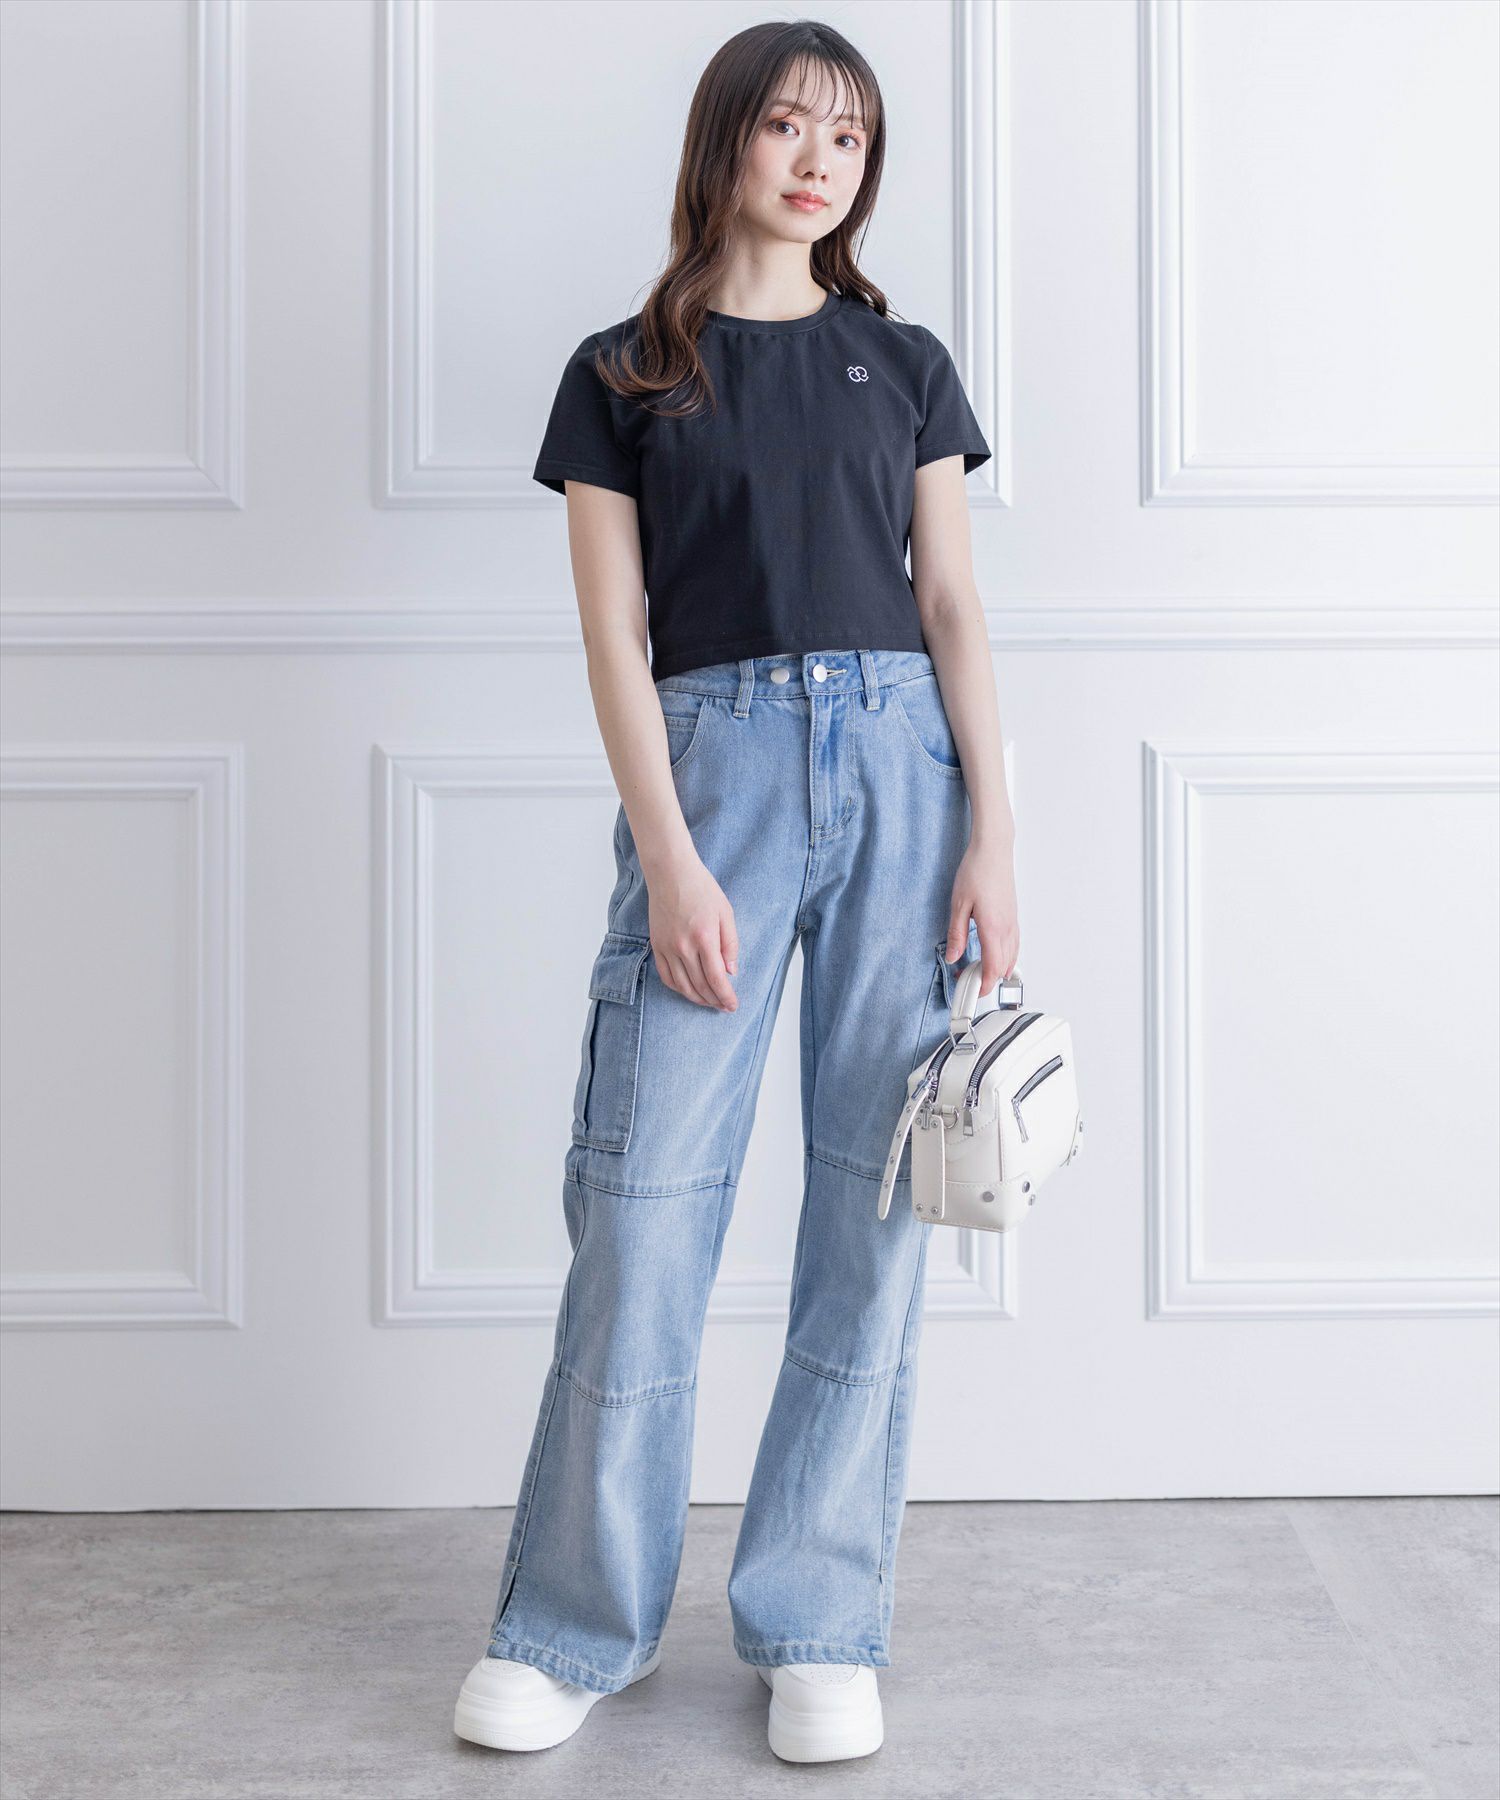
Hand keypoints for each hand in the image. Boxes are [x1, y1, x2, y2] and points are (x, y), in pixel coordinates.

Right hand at [645, 850, 738, 1010]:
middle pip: (700, 986)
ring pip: (682, 986)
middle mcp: (683, 947)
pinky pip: (666, 976)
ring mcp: (667, 948)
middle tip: (725, 1007)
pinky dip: (679, 988)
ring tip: (710, 1002)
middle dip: (715, 1001)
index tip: (733, 1006)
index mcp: (704, 938)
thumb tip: (731, 972)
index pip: (717, 978)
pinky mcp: (656, 946)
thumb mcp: (726, 913)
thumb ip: (730, 944)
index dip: (726, 996)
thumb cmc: (702, 889)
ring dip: (698, 999)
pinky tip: (689, 990)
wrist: (671, 873)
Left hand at [946, 838, 1018, 996]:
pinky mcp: (1013, 916)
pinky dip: (1005, 956)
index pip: (992, 968)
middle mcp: (1007, 929)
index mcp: (993, 929)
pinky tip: (995, 955)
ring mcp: (1013, 922)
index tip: (972, 990)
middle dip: (988, 980)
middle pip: (1003, 967)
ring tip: (978, 971)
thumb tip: (953, 956)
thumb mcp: (958, 904)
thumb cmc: (977, 871)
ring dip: (997, 969)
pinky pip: (1014, 945)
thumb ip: (956, 934)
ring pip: (1011, 957)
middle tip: (968, 981)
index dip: (984, 984)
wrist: (994, 850)